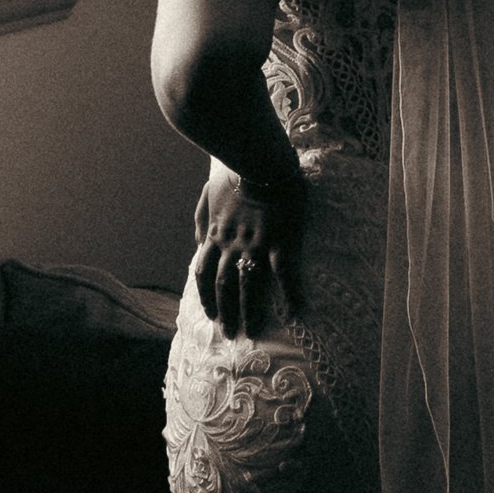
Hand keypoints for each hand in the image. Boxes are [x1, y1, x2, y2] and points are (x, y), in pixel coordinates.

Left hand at [193, 161, 305, 336]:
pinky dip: (289, 294)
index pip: (204, 272)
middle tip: (230, 334)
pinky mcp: (279, 240)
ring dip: (249, 311)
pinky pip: (284, 273)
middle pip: (223, 286)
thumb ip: (201, 219)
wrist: (257, 158)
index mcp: (215, 234)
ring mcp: (255, 245)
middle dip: (225, 312)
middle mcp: (231, 245)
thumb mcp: (208, 193)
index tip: (210, 314)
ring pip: (248, 286)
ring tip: (252, 331)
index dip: (206, 296)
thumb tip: (198, 241)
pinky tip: (296, 311)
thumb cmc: (234, 172)